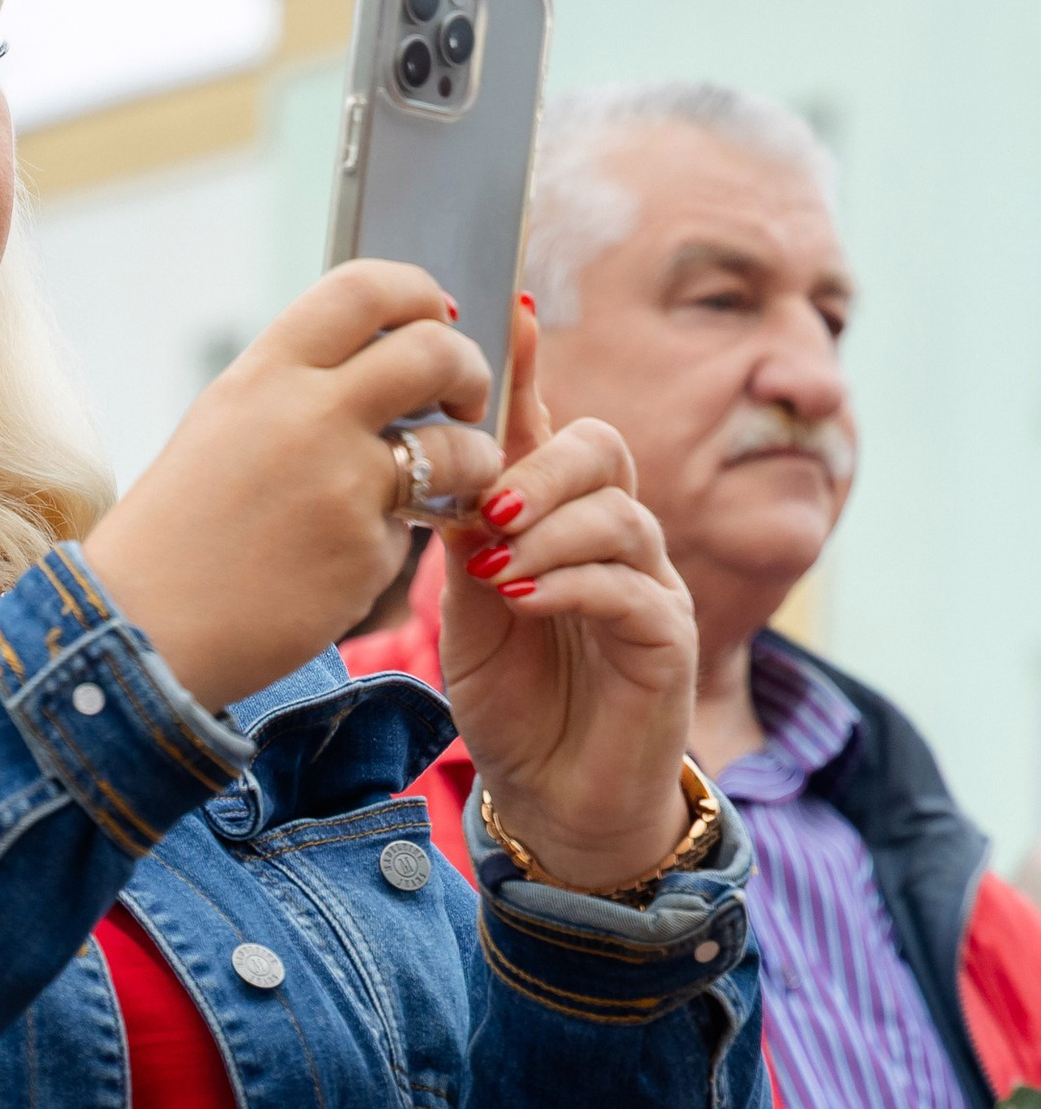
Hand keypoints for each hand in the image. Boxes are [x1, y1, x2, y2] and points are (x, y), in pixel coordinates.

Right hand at [86, 262, 501, 708]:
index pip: (365, 288)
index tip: (440, 317)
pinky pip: (410, 533)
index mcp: (264, 374)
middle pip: (434, 352)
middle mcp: (309, 416)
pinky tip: (344, 562)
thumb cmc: (173, 535)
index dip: (420, 292)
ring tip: (457, 481)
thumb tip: (373, 368)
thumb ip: (292, 392)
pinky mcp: (365, 553)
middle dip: (470, 369)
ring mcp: (344, 485)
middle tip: (467, 399)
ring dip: (474, 460)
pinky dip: (393, 542)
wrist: (140, 630)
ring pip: (456, 449)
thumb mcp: (220, 429)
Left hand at [434, 304, 699, 892]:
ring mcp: (648, 586)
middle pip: (601, 451)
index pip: (549, 425)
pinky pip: (632, 589)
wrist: (552, 799)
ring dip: (551, 530)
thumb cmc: (514, 700)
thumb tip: (442, 456)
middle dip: (544, 465)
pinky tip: (525, 599)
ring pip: (619, 514)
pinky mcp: (668, 642)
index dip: (531, 367)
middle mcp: (612, 539)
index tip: (506, 309)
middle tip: (491, 502)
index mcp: (559, 519)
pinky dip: (573, 585)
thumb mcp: (469, 609)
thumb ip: (467, 535)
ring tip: (497, 566)